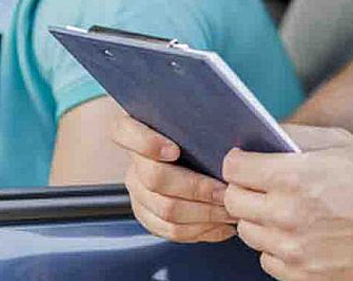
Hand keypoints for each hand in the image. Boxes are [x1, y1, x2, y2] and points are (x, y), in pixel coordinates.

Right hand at [111, 114, 235, 242]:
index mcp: (136, 129)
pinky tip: (220, 225)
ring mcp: (138, 191)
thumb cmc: (199, 137)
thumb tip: (223, 139)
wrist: (195, 159)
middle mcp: (133, 162)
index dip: (146, 143)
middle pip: (155, 178)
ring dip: (203, 213)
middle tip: (225, 191)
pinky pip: (170, 230)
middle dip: (196, 187)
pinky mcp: (147, 215)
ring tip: (229, 210)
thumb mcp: (196, 122)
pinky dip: (199, 230)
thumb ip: (199, 123)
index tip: (174, 150)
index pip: (124, 131)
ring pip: (165, 209)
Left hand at [222, 125, 352, 280]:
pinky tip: (296, 236)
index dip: (237, 162)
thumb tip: (262, 134)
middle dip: (243, 190)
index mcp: (292, 177)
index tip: (245, 163)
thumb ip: (295, 136)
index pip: (233, 168)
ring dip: (259, 220)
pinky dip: (275, 249)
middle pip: (233, 201)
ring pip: (247, 233)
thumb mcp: (339, 143)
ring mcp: (294, 250)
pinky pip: (267, 261)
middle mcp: (287, 215)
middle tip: (262, 187)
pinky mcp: (305, 276)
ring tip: (284, 212)